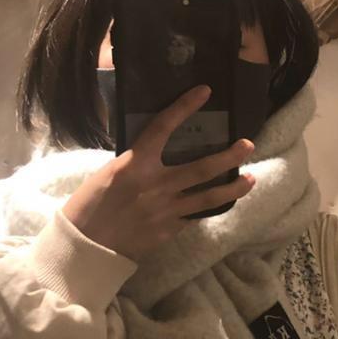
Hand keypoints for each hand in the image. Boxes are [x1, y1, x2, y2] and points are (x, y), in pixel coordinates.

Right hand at [62, 85, 254, 259]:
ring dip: (233, 187)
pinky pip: (195, 217)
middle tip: (248, 145)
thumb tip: (155, 152)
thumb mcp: (109, 173)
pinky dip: (209, 208)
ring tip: (251, 179)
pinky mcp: (169, 231)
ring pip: (208, 198)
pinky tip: (223, 202)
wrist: (85, 246)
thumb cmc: (89, 206)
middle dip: (229, 157)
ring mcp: (166, 210)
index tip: (204, 92)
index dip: (184, 107)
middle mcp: (156, 185)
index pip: (163, 127)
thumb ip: (136, 162)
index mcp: (134, 165)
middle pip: (201, 168)